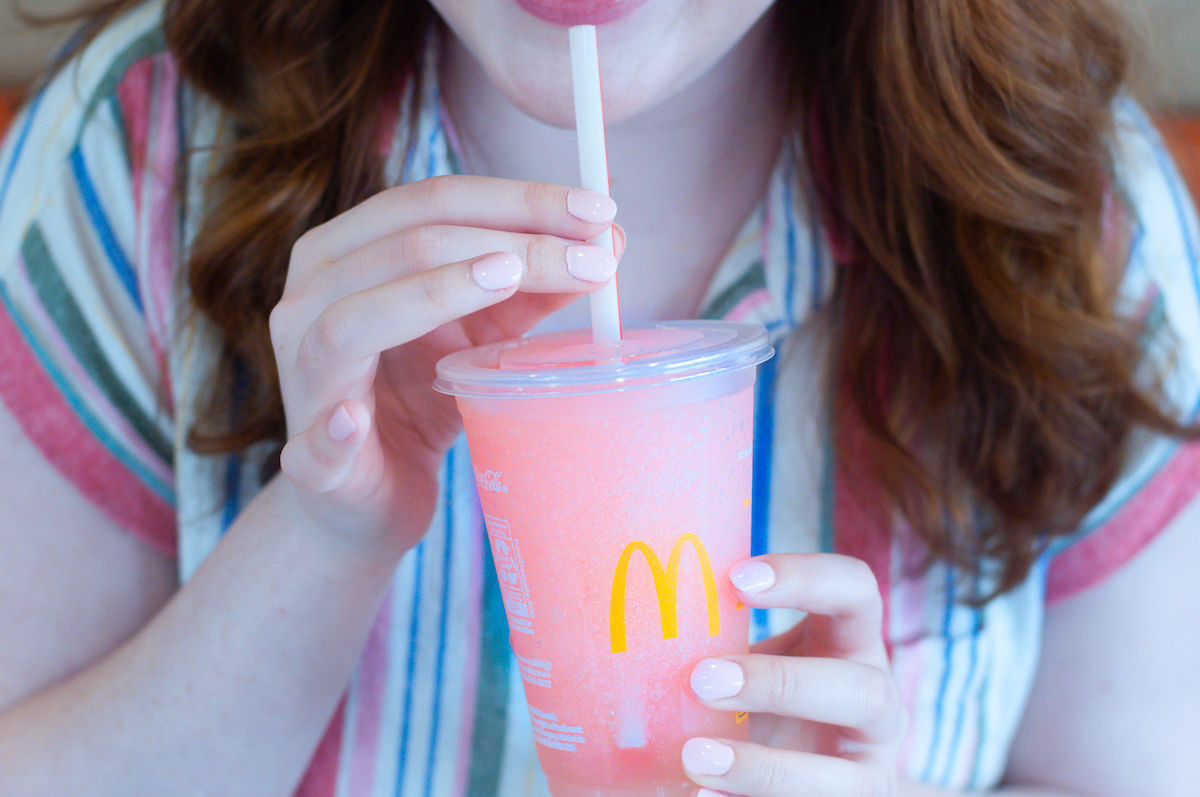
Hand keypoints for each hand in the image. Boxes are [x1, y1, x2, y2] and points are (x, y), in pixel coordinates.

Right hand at [268, 175, 622, 553]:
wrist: (367, 495)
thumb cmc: (417, 397)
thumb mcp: (480, 332)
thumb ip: (528, 286)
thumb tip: (604, 242)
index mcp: (346, 253)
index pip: (431, 200)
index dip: (516, 198)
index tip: (598, 212)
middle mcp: (310, 299)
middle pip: (405, 244)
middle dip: (505, 240)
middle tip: (590, 257)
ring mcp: (303, 377)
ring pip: (354, 319)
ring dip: (432, 295)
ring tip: (506, 277)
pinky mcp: (310, 460)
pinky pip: (316, 441)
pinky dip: (334, 430)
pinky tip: (354, 421)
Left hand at [684, 553, 904, 796]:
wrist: (806, 773)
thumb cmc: (768, 701)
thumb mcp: (756, 663)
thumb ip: (718, 647)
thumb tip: (622, 626)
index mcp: (852, 642)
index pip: (854, 589)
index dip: (807, 577)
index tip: (736, 579)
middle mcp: (876, 701)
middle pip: (861, 689)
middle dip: (781, 685)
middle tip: (702, 680)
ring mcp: (871, 768)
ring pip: (844, 777)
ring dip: (764, 768)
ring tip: (694, 757)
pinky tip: (705, 795)